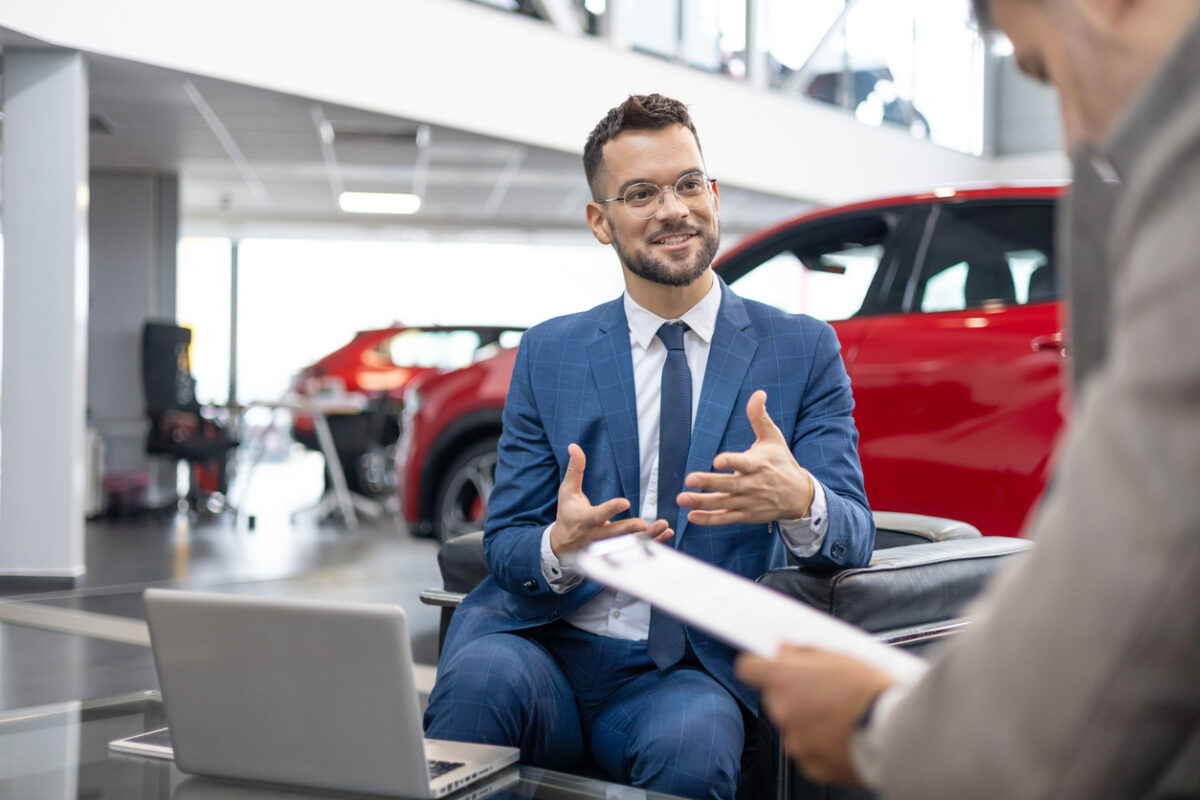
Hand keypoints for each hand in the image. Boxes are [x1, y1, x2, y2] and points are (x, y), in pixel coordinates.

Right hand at [550, 443, 672, 556]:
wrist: (563, 545)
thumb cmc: (567, 513)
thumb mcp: (567, 491)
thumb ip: (575, 470)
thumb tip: (574, 446)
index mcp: (584, 519)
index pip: (598, 515)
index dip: (611, 509)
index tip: (625, 502)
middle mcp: (596, 535)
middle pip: (615, 533)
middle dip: (629, 529)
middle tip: (643, 524)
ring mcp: (608, 546)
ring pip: (629, 544)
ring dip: (647, 537)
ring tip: (663, 526)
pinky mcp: (617, 550)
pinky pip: (637, 549)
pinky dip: (653, 542)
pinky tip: (666, 533)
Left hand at [678, 390, 813, 524]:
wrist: (798, 495)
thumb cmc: (781, 462)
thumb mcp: (773, 438)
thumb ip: (759, 417)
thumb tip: (758, 393)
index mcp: (759, 464)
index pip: (744, 463)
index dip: (731, 462)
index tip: (718, 461)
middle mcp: (754, 485)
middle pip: (729, 485)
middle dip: (709, 483)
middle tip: (689, 479)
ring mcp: (749, 502)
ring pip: (724, 503)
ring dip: (702, 502)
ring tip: (681, 498)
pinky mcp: (746, 515)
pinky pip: (726, 518)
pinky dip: (709, 519)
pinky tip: (691, 516)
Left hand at [735, 645, 894, 785]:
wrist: (896, 734)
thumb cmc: (873, 693)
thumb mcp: (840, 656)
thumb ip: (804, 653)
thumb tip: (786, 649)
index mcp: (785, 679)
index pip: (748, 668)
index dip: (759, 666)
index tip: (768, 666)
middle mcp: (783, 711)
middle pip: (774, 698)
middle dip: (793, 694)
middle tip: (823, 691)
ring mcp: (795, 741)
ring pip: (792, 726)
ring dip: (807, 722)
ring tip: (840, 716)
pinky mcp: (810, 766)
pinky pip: (807, 751)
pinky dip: (820, 746)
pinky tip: (844, 736)